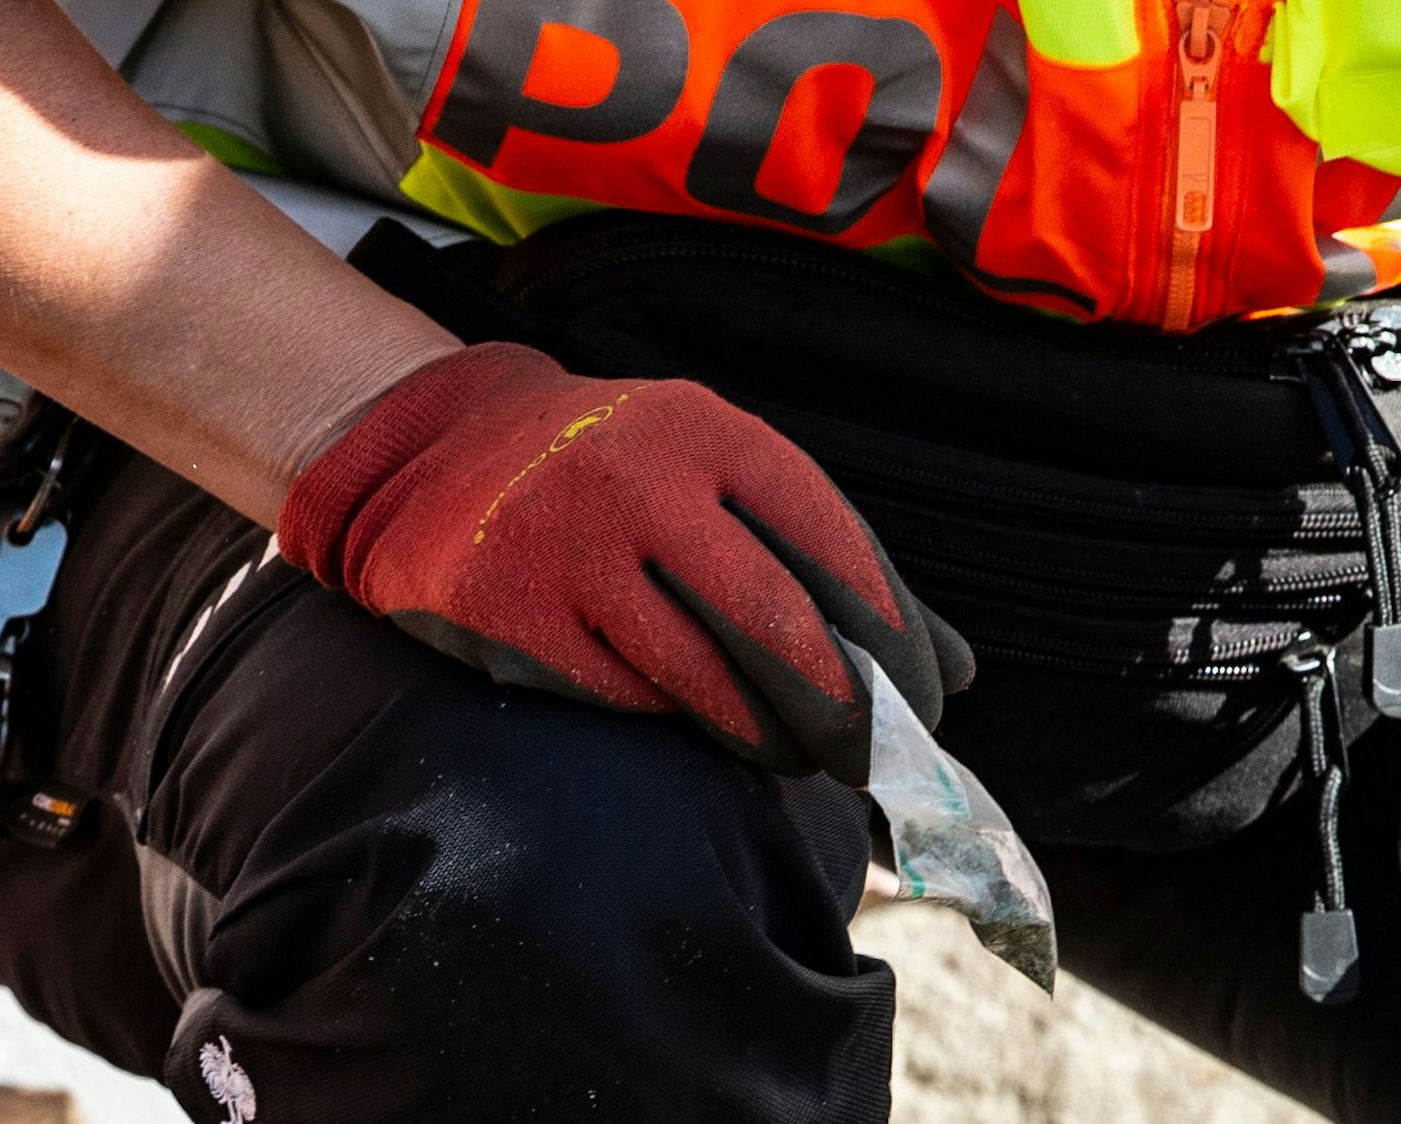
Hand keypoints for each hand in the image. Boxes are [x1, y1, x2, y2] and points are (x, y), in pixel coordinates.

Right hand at [279, 343, 973, 783]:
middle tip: (867, 756)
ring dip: (764, 735)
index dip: (890, 637)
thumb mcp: (720, 475)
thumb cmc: (620, 472)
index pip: (831, 545)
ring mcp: (568, 548)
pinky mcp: (510, 614)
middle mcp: (639, 481)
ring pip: (700, 678)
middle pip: (774, 624)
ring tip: (792, 755)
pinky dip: (670, 717)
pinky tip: (690, 718)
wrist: (440, 450)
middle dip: (839, 710)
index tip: (925, 702)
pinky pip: (622, 695)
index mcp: (709, 432)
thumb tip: (960, 670)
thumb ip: (832, 559)